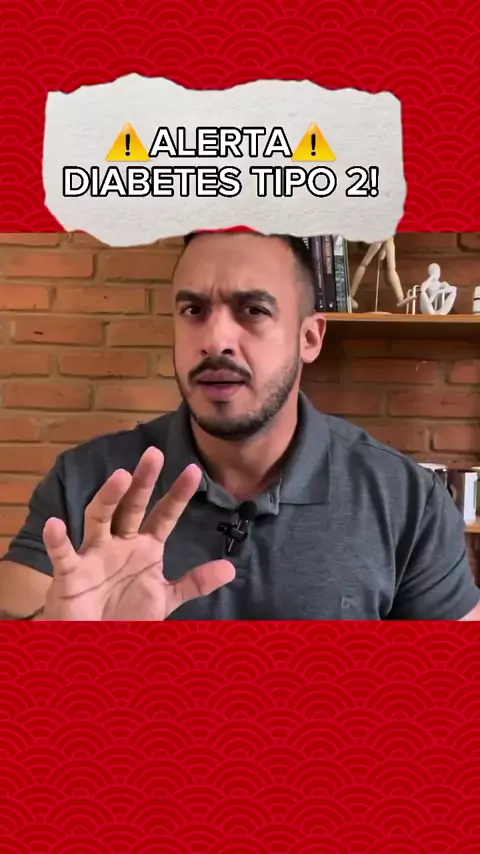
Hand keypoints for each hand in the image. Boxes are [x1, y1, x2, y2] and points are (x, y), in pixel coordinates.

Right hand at [40, 447, 234, 619]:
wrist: (95, 645)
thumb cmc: (127, 615)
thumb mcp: (166, 597)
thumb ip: (195, 582)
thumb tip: (230, 569)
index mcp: (145, 547)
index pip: (165, 515)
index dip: (178, 495)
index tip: (194, 471)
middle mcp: (120, 544)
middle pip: (131, 507)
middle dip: (142, 482)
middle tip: (154, 454)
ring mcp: (94, 556)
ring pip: (99, 519)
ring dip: (108, 498)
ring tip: (119, 476)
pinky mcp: (70, 574)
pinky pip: (64, 555)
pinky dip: (58, 540)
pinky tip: (56, 523)